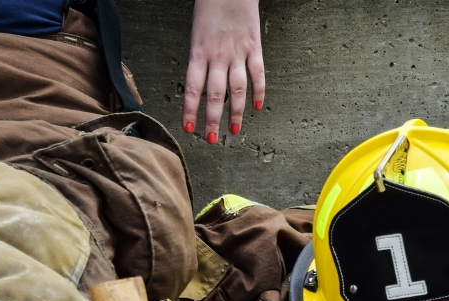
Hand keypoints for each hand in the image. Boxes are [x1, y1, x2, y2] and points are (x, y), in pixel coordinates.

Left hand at [182, 0, 264, 144]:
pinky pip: (258, 75)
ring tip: (234, 130)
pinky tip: (258, 106)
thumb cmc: (210, 5)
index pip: (193, 88)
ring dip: (235, 113)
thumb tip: (200, 82)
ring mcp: (238, 53)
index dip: (191, 110)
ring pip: (237, 90)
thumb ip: (199, 57)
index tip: (189, 128)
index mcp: (199, 51)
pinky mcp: (254, 48)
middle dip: (212, 120)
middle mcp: (218, 56)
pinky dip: (259, 92)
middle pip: (215, 96)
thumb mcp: (196, 32)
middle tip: (211, 139)